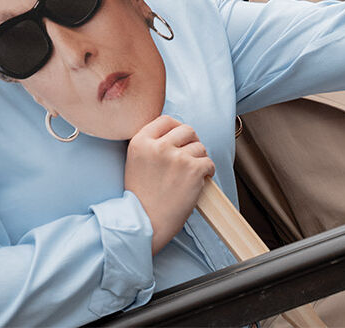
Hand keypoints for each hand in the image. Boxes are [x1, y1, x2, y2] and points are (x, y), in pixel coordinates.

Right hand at [125, 115, 214, 253]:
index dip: (176, 128)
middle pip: (187, 130)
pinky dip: (207, 172)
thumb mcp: (136, 162)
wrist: (144, 225)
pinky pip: (209, 163)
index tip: (179, 140)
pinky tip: (198, 182)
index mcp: (140, 142)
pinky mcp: (193, 170)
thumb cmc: (141, 198)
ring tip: (187, 177)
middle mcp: (158, 146)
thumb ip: (151, 144)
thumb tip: (175, 132)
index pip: (166, 120)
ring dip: (198, 160)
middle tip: (188, 158)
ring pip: (199, 147)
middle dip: (191, 142)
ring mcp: (177, 157)